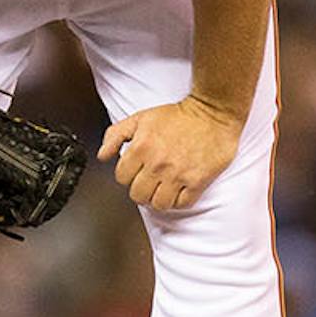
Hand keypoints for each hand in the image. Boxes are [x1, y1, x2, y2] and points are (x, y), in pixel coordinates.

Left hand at [97, 96, 242, 210]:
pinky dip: (179, 200)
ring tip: (163, 189)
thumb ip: (116, 135)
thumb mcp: (141, 118)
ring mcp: (178, 174)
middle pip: (138, 195)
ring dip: (158, 198)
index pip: (122, 178)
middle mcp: (158, 163)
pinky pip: (182, 204)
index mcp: (141, 148)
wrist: (212, 112)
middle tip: (148, 182)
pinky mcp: (198, 181)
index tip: (135, 171)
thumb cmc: (178, 115)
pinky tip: (179, 190)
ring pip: (159, 204)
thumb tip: (103, 156)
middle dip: (141, 189)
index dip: (127, 175)